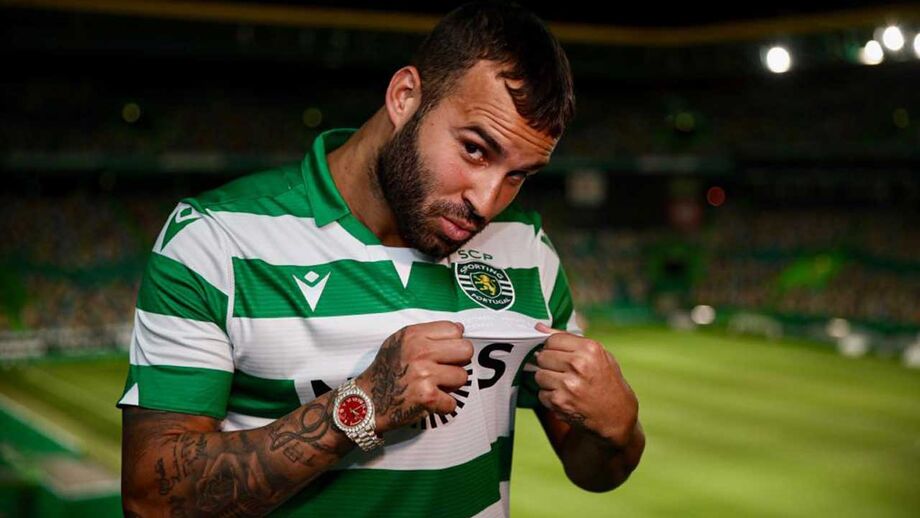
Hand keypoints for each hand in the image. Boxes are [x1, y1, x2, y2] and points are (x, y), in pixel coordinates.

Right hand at [355, 321, 473, 432]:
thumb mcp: (399, 342)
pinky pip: (453, 402)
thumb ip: (428, 333)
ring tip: (434, 386)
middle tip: (444, 370)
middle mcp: (419, 352)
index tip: (444, 353)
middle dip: (458, 362)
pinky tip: (429, 402)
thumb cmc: (384, 372)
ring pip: (462, 377)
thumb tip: (460, 328)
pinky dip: (443, 406)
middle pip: (466, 350)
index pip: (455, 329)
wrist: (365, 402)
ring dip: (451, 386)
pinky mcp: (427, 397)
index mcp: (414, 335)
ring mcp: (424, 374)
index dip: (453, 343)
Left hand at [533, 322, 638, 447]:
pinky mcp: (560, 402)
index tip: (559, 355)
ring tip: (564, 385)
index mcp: (589, 349)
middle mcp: (578, 365)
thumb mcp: (597, 355)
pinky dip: (550, 397)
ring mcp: (568, 385)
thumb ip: (567, 339)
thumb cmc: (607, 382)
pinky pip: (541, 394)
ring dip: (547, 381)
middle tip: (562, 371)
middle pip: (542, 356)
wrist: (617, 416)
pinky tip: (565, 397)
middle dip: (549, 364)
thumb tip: (539, 327)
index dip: (553, 348)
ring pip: (539, 375)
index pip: (552, 339)